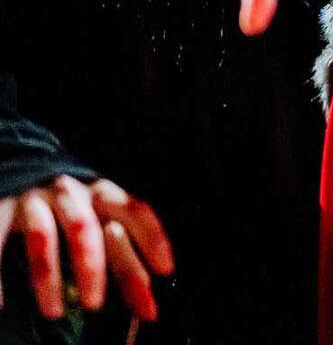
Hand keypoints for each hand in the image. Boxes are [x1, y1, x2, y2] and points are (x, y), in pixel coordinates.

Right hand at [0, 177, 172, 320]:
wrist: (24, 170)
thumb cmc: (74, 210)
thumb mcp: (101, 224)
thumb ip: (122, 258)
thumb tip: (148, 302)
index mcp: (103, 193)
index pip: (134, 210)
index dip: (152, 238)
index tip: (165, 269)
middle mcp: (73, 192)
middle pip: (86, 228)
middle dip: (92, 267)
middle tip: (95, 305)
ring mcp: (37, 198)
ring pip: (44, 236)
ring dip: (49, 276)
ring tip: (55, 312)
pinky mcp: (4, 207)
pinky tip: (1, 304)